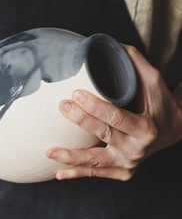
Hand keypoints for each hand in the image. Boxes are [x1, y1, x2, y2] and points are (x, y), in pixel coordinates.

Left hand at [46, 45, 181, 180]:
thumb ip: (134, 62)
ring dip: (71, 157)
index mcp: (146, 127)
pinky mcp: (121, 172)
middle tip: (62, 107)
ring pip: (96, 162)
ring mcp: (128, 164)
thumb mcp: (154, 80)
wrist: (175, 130)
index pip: (115, 117)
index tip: (75, 94)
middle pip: (103, 135)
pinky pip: (97, 174)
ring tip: (49, 152)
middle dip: (80, 121)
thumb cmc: (160, 103)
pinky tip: (59, 174)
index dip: (94, 107)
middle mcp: (137, 149)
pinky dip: (77, 174)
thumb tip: (110, 44)